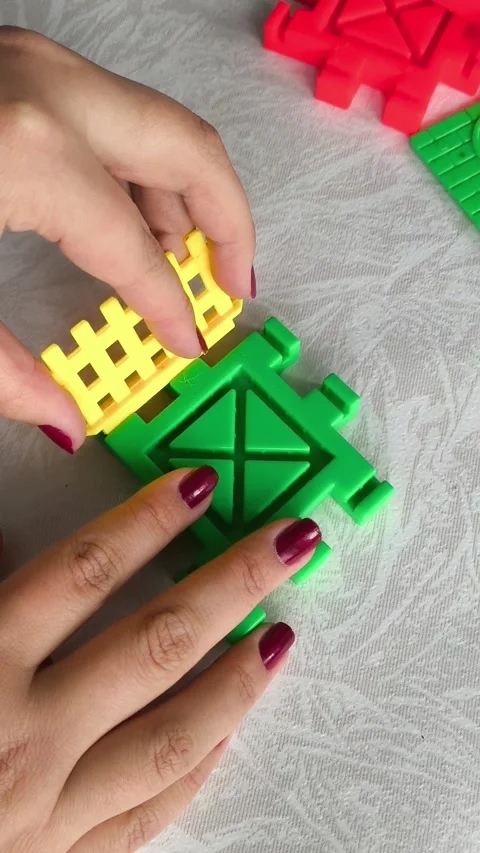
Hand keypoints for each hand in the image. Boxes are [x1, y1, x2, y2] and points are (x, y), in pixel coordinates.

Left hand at [0, 27, 254, 449]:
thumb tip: (64, 424)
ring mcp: (32, 64)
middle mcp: (48, 88)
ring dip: (188, 196)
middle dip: (229, 225)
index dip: (171, 309)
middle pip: (191, 150)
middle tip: (233, 288)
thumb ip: (0, 373)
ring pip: (158, 125)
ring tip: (187, 264)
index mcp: (31, 150)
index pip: (139, 249)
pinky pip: (115, 116)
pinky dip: (142, 169)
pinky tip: (134, 219)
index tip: (188, 346)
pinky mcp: (14, 65)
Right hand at [0, 466, 319, 851]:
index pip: (83, 574)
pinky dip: (197, 764)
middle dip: (232, 582)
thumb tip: (22, 542)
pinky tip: (230, 726)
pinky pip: (148, 814)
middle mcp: (22, 738)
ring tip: (282, 632)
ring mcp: (48, 813)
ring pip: (172, 734)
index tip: (200, 486)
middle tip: (290, 540)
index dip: (148, 521)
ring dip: (237, 678)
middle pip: (155, 643)